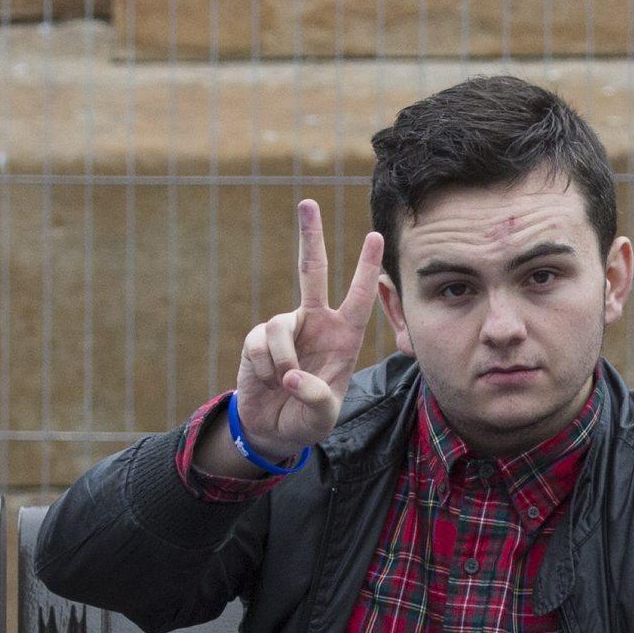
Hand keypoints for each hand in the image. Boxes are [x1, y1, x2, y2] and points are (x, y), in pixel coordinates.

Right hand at [207, 196, 386, 474]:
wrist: (273, 429)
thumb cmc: (308, 419)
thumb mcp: (324, 416)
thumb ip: (316, 398)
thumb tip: (291, 376)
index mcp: (343, 337)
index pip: (359, 298)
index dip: (366, 268)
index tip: (376, 236)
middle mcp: (316, 324)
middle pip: (312, 271)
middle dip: (311, 237)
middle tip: (308, 203)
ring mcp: (286, 329)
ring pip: (279, 325)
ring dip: (281, 358)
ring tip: (283, 382)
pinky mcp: (257, 340)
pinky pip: (259, 344)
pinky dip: (263, 367)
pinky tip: (266, 380)